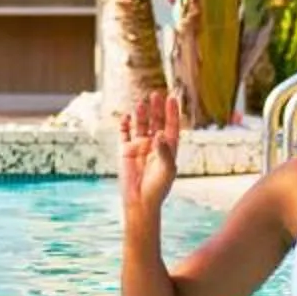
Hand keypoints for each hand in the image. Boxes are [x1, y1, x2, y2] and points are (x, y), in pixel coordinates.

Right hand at [118, 91, 181, 211]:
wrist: (140, 201)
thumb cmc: (158, 187)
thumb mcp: (166, 169)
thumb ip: (164, 150)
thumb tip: (160, 133)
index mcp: (168, 148)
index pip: (171, 126)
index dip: (172, 112)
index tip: (172, 98)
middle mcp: (154, 144)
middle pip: (156, 122)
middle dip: (156, 109)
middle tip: (155, 94)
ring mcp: (139, 146)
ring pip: (140, 125)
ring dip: (141, 114)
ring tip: (141, 104)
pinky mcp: (125, 150)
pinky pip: (124, 133)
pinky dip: (124, 125)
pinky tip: (126, 117)